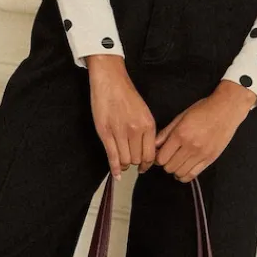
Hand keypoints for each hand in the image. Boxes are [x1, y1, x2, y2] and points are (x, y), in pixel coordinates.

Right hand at [86, 54, 155, 176]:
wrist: (110, 81)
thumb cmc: (126, 95)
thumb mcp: (144, 112)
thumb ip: (147, 131)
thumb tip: (148, 151)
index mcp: (148, 125)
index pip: (151, 154)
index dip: (147, 164)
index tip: (144, 166)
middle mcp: (136, 130)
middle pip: (137, 159)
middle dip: (134, 163)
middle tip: (131, 162)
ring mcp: (120, 132)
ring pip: (125, 160)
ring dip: (124, 164)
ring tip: (122, 163)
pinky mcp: (105, 133)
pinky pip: (112, 156)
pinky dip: (114, 168)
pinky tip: (116, 174)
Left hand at [151, 80, 256, 181]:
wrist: (226, 110)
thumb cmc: (203, 110)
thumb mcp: (181, 117)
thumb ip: (166, 132)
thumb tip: (154, 145)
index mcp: (180, 134)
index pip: (161, 157)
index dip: (157, 158)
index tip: (160, 154)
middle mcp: (190, 146)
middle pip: (169, 167)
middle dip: (165, 164)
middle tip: (169, 157)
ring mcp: (201, 154)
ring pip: (180, 173)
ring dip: (175, 170)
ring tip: (177, 163)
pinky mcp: (210, 159)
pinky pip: (193, 175)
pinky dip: (185, 175)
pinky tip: (184, 169)